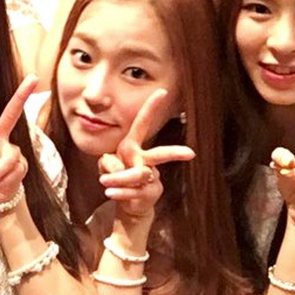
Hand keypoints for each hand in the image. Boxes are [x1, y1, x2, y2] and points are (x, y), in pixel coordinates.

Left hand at [97, 88, 194, 217]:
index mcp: (133, 146)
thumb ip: (109, 163)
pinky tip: (110, 192)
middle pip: (161, 154)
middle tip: (190, 153)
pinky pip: (131, 191)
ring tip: (104, 181)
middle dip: (175, 153)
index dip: (151, 107)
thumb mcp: (107, 165)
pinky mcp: (148, 194)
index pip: (142, 123)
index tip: (162, 91)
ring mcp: (150, 178)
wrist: (129, 203)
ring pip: (137, 174)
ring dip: (118, 178)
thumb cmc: (118, 175)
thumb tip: (122, 170)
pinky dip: (119, 192)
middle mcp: (145, 159)